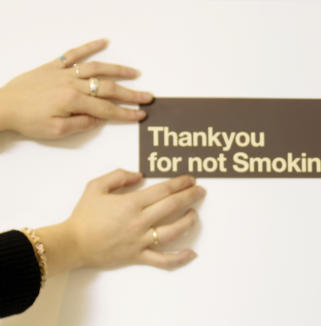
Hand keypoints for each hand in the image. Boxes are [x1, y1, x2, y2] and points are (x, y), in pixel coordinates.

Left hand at [0, 39, 151, 138]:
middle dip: (130, 94)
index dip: (126, 113)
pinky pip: (73, 54)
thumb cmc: (29, 121)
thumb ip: (82, 123)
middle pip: (107, 88)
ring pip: (96, 69)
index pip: (107, 109)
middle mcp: (70, 84)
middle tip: (148, 97)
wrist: (4, 106)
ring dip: (117, 70)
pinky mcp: (53, 66)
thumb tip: (101, 118)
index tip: (141, 114)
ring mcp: (62, 73)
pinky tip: (103, 42)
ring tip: (135, 73)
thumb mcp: (58, 130)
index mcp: (73, 101)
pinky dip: (89, 47)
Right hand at [37, 169, 204, 273]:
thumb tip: (139, 175)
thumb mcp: (95, 186)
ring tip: (195, 214)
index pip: (162, 191)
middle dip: (190, 197)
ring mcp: (141, 240)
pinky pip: (163, 260)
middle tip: (201, 191)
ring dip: (188, 222)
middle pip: (172, 207)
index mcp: (131, 203)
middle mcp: (140, 221)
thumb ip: (118, 176)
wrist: (73, 242)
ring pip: (173, 231)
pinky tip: (192, 253)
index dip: (179, 184)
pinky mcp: (139, 256)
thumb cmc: (84, 215)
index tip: (190, 180)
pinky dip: (179, 258)